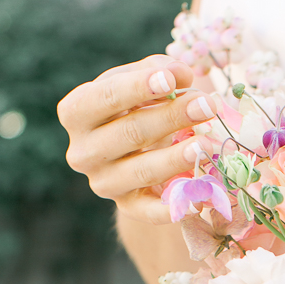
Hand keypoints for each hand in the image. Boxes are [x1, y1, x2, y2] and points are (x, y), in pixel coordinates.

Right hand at [57, 54, 221, 224]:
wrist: (136, 151)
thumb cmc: (138, 105)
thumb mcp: (142, 80)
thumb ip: (160, 71)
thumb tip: (182, 75)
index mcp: (77, 112)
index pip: (105, 97)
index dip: (138, 87)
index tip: (171, 79)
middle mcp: (82, 151)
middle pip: (129, 133)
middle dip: (171, 117)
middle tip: (207, 106)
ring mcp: (103, 182)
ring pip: (141, 171)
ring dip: (176, 158)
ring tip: (205, 145)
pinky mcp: (126, 206)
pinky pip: (148, 212)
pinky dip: (172, 209)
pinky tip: (197, 201)